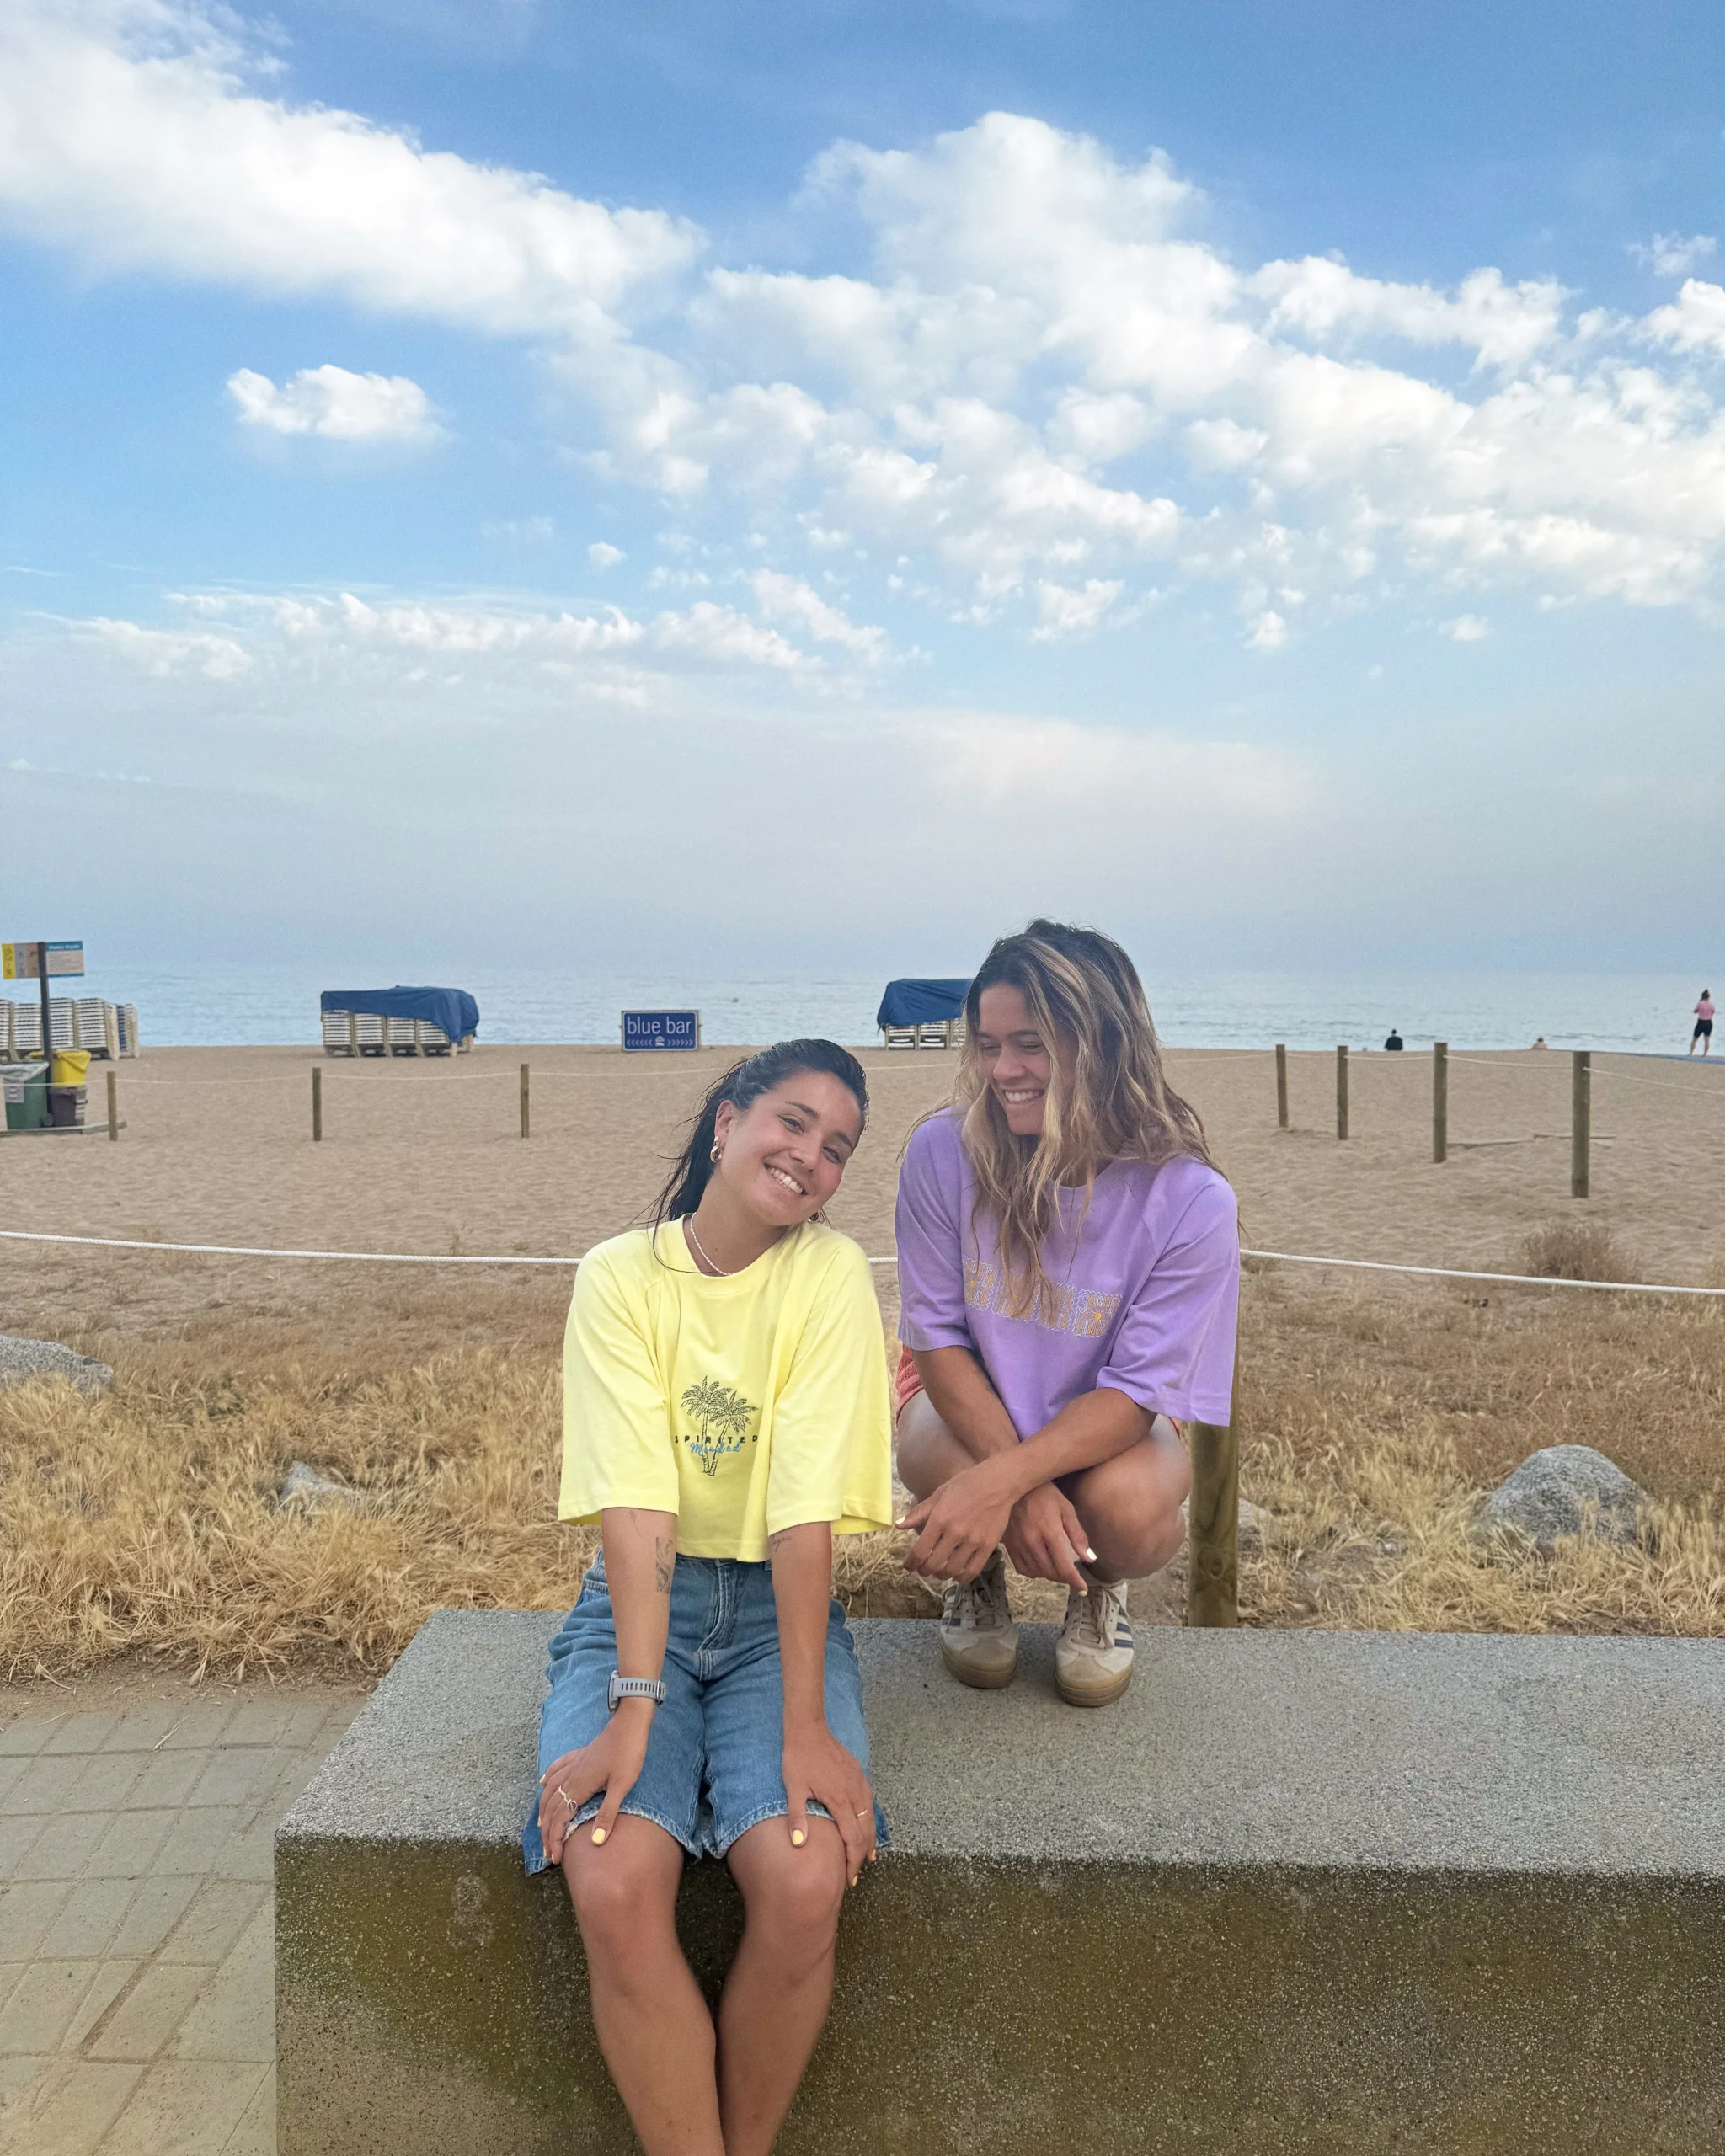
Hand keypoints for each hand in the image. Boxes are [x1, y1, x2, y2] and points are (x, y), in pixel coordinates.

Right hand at [537, 1706, 651, 1864]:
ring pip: (551, 1789)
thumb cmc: (628, 1754)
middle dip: (547, 1832)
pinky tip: (543, 1783)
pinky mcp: (580, 1755)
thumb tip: (596, 1842)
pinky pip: (557, 1768)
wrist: (629, 1723)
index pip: (560, 1819)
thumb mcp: (621, 1786)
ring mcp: (574, 1764)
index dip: (555, 1840)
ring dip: (544, 1809)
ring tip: (542, 1825)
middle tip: (548, 1851)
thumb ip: (607, 1814)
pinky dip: (548, 1778)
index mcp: (580, 1786)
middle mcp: (571, 1776)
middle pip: (552, 1808)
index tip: (555, 1858)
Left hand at [782, 1723, 876, 1884]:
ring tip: (867, 1857)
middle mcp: (854, 1793)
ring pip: (870, 1817)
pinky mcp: (858, 1774)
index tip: (849, 1878)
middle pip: (865, 1831)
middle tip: (856, 1874)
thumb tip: (799, 1845)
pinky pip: (869, 1802)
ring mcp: (859, 1782)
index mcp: (839, 1800)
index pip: (852, 1839)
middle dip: (862, 1855)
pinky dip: (870, 1819)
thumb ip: (797, 1817)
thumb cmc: (798, 1759)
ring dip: (870, 1839)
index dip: (852, 1861)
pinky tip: (866, 1824)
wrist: (808, 1729)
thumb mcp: (793, 1788)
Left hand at [897, 1459, 1016, 1584]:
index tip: (908, 1566)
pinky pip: (973, 1570)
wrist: (998, 1482)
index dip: (911, 1563)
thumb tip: (898, 1526)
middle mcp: (955, 1532)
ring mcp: (973, 1541)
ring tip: (939, 1572)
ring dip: (942, 1575)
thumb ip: (918, 1513)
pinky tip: (957, 1575)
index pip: (919, 1551)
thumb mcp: (939, 1494)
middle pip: (933, 1564)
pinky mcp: (988, 1546)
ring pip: (952, 1570)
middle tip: (922, 1570)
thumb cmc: (966, 1484)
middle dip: (924, 1570)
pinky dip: (962, 1578)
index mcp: (939, 1519)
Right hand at [1004, 1482, 1094, 1591]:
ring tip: (1058, 1568)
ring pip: (1037, 1573)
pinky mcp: (1009, 1544)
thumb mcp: (1066, 1509)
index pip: (1064, 1567)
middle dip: (1064, 1578)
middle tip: (1071, 1575)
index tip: (1082, 1589)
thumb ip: (1077, 1535)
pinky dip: (1034, 1572)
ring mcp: (1018, 1544)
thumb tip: (1089, 1558)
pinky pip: (1022, 1568)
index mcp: (1050, 1532)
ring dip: (1050, 1575)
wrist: (1016, 1484)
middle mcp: (1033, 1542)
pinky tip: (1041, 1564)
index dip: (1075, 1581)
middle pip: (1051, 1573)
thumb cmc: (1045, 1494)